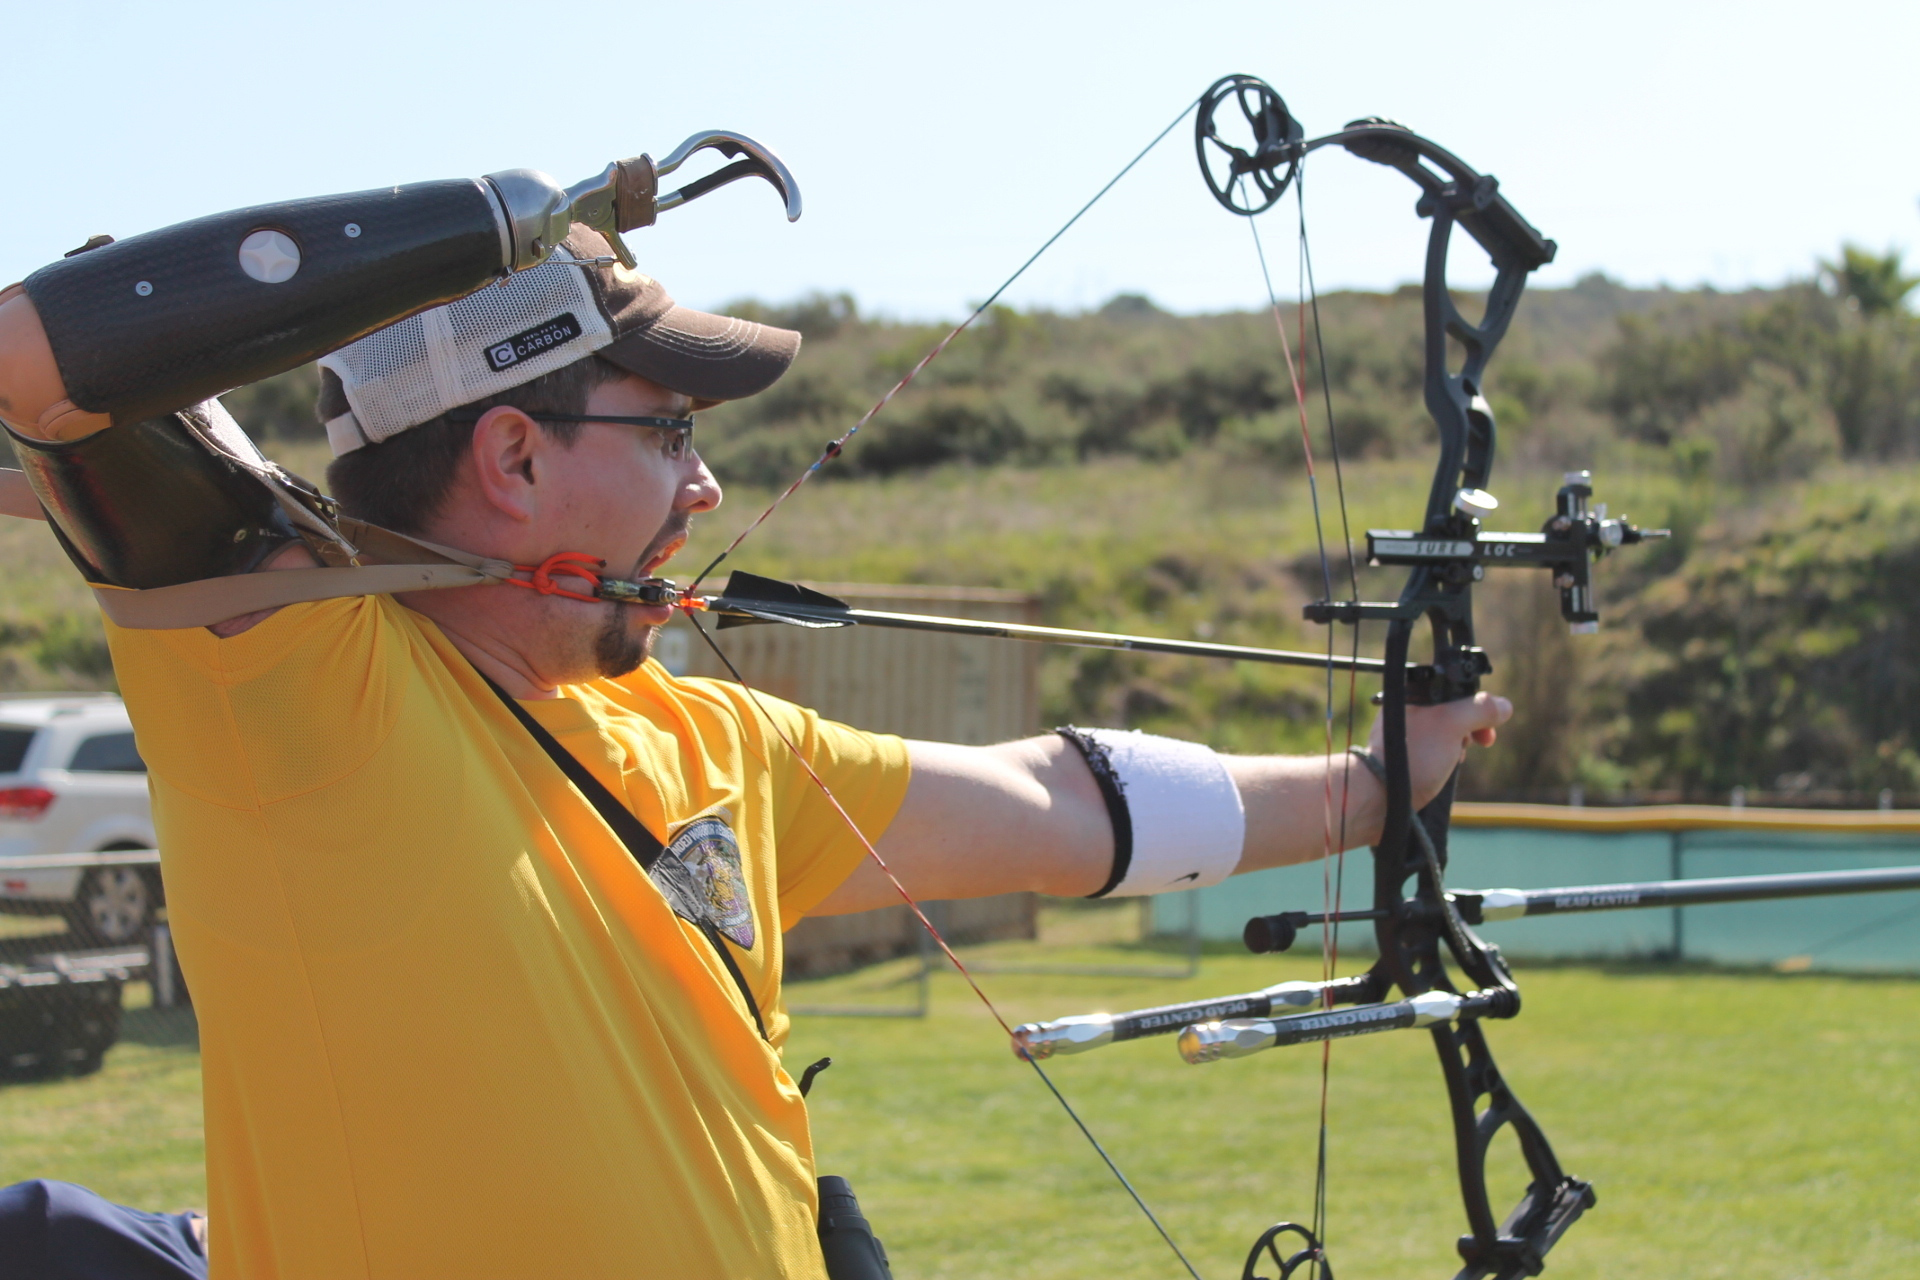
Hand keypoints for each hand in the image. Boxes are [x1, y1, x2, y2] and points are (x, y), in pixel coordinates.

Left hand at [1369, 691, 1512, 811]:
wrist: (1382, 796)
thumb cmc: (1413, 756)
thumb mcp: (1452, 723)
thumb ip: (1480, 709)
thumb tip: (1504, 706)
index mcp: (1412, 692)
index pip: (1455, 687)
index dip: (1478, 703)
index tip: (1488, 724)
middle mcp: (1408, 709)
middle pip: (1454, 710)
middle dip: (1472, 727)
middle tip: (1482, 741)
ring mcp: (1406, 733)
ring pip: (1447, 732)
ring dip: (1460, 744)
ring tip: (1454, 758)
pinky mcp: (1407, 754)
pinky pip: (1436, 749)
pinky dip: (1447, 758)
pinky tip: (1446, 769)